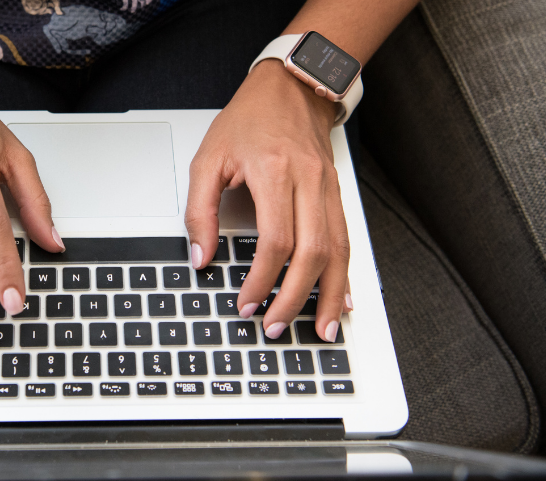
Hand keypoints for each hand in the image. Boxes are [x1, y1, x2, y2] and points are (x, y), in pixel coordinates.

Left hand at [185, 60, 352, 341]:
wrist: (293, 86)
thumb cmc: (249, 119)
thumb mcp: (208, 158)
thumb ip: (199, 210)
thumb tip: (201, 257)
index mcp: (275, 172)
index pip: (276, 240)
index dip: (261, 279)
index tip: (246, 303)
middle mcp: (310, 183)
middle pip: (313, 253)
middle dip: (295, 298)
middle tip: (276, 326)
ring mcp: (329, 189)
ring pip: (338, 252)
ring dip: (329, 296)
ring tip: (322, 329)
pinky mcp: (337, 194)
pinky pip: (346, 241)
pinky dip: (344, 275)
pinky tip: (341, 299)